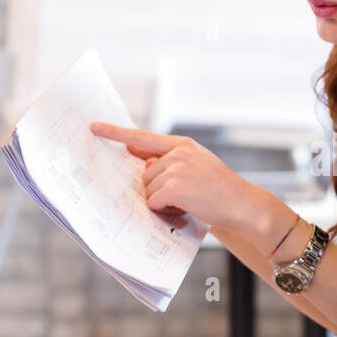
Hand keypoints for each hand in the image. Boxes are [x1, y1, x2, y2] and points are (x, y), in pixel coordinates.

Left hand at [90, 122, 269, 234]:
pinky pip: (153, 202)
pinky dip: (165, 210)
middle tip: (183, 197)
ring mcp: (175, 168)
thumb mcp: (196, 166)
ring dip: (162, 201)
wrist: (241, 204)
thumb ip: (169, 161)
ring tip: (188, 202)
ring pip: (148, 189)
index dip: (116, 132)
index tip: (95, 126)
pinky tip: (185, 208)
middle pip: (144, 173)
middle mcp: (178, 152)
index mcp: (182, 144)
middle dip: (157, 189)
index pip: (142, 136)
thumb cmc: (220, 189)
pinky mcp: (173, 186)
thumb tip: (142, 161)